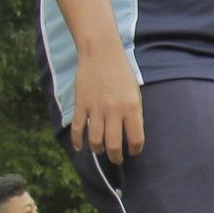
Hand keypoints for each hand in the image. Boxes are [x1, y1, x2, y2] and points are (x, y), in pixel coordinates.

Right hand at [71, 48, 144, 162]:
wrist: (101, 53)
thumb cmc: (121, 72)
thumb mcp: (135, 92)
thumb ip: (134, 114)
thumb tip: (132, 135)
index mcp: (131, 107)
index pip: (135, 139)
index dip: (135, 150)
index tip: (133, 152)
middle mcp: (113, 111)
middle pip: (113, 145)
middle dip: (115, 157)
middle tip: (116, 159)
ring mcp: (95, 108)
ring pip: (95, 140)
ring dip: (98, 150)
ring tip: (101, 151)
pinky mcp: (81, 105)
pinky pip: (78, 129)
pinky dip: (78, 141)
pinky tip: (80, 147)